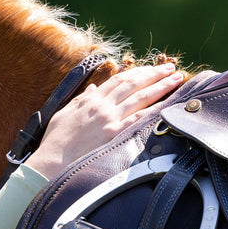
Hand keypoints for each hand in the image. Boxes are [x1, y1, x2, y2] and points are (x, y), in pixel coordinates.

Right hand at [26, 62, 187, 177]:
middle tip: (171, 67)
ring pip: (140, 97)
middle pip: (133, 84)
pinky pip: (138, 118)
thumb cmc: (56, 140)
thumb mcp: (64, 113)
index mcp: (90, 99)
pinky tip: (167, 104)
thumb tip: (94, 88)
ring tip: (176, 79)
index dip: (137, 72)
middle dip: (154, 74)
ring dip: (160, 86)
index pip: (118, 80)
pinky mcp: (114, 134)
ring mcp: (109, 119)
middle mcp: (102, 106)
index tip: (151, 68)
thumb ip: (81, 99)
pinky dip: (154, 109)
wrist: (51, 161)